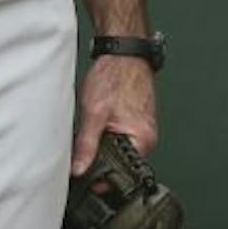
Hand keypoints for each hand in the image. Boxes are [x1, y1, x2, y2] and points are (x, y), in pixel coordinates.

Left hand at [71, 54, 156, 173]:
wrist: (123, 51)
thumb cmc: (115, 75)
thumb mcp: (93, 113)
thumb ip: (86, 145)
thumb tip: (79, 169)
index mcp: (142, 140)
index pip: (122, 174)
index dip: (101, 176)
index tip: (85, 175)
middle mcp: (147, 137)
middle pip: (121, 163)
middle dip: (101, 159)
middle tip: (84, 151)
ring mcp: (143, 129)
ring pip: (119, 150)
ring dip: (104, 146)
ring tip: (93, 130)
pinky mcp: (137, 120)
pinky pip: (121, 137)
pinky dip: (108, 134)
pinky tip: (99, 123)